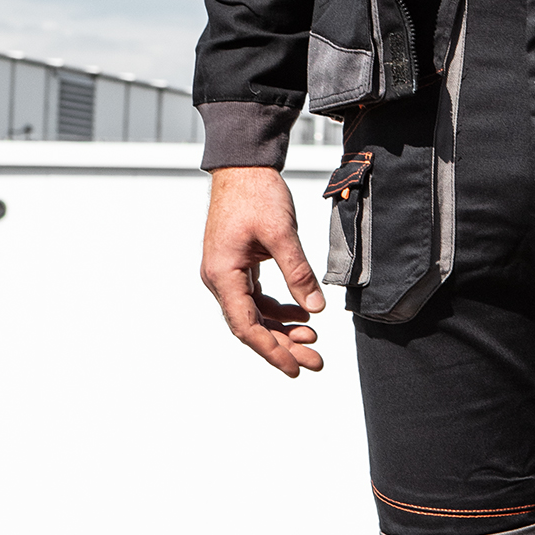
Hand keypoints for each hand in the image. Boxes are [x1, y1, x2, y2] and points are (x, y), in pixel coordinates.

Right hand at [200, 166, 325, 377]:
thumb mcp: (282, 234)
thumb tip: (315, 309)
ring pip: (254, 314)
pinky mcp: (236, 265)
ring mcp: (226, 272)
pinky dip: (278, 309)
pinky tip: (302, 314)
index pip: (246, 326)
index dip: (272, 351)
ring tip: (313, 339)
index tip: (296, 368)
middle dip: (283, 345)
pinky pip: (255, 297)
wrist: (243, 165)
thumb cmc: (256, 193)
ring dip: (282, 328)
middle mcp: (218, 278)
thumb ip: (298, 273)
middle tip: (315, 361)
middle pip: (250, 325)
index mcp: (222, 274)